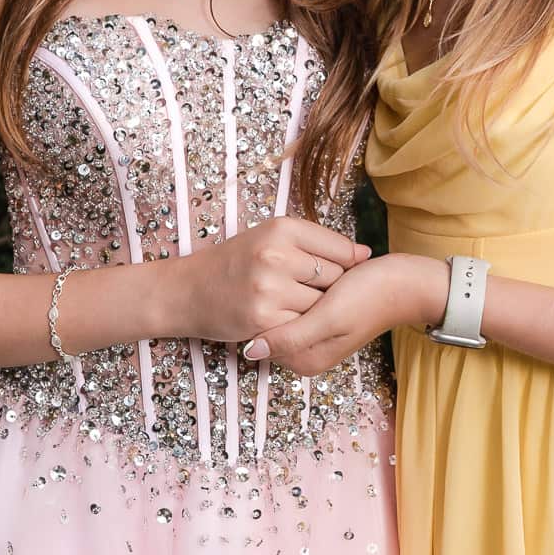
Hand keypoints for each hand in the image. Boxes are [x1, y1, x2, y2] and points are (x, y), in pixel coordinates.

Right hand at [169, 216, 371, 344]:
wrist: (189, 291)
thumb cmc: (236, 263)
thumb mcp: (271, 238)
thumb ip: (316, 243)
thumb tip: (364, 254)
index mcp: (281, 228)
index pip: (341, 248)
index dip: (345, 265)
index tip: (333, 272)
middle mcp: (276, 254)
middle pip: (335, 277)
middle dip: (327, 288)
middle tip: (303, 290)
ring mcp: (270, 288)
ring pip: (322, 304)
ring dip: (313, 310)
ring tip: (291, 304)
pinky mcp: (264, 318)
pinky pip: (303, 325)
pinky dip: (299, 326)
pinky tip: (283, 319)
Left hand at [242, 253, 443, 374]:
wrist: (407, 283)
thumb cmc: (373, 296)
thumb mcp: (329, 318)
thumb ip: (290, 336)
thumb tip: (250, 351)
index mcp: (305, 359)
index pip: (264, 335)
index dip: (272, 306)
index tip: (288, 285)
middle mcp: (306, 352)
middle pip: (273, 323)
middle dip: (282, 297)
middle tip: (307, 278)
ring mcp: (313, 335)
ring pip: (284, 309)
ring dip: (292, 290)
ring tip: (316, 275)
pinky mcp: (321, 318)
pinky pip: (298, 301)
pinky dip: (303, 287)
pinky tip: (320, 275)